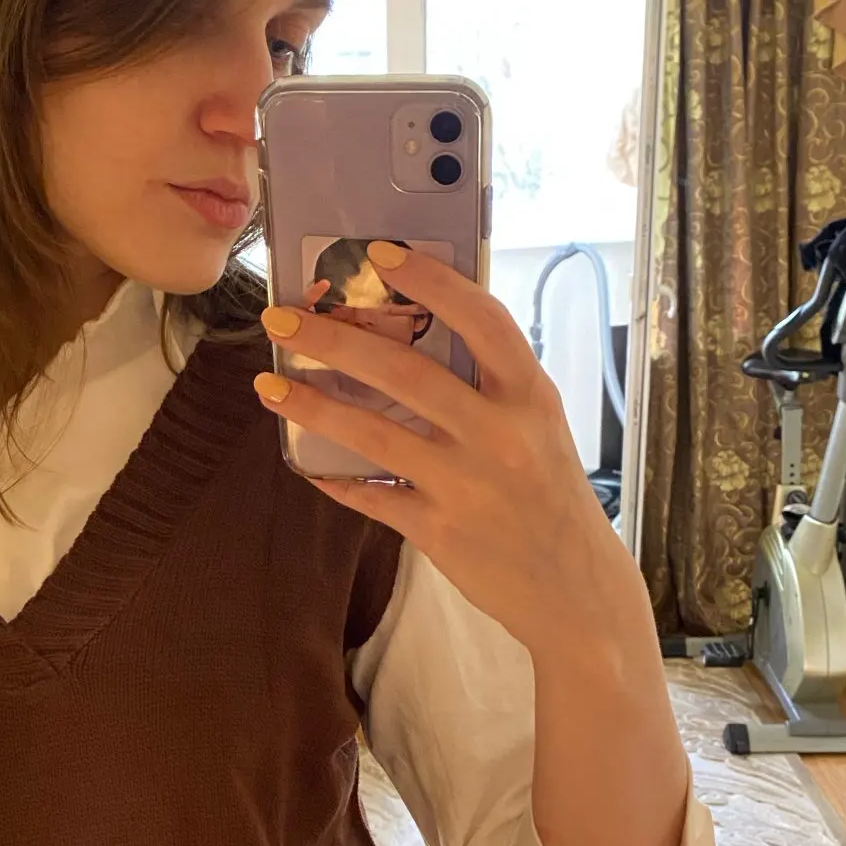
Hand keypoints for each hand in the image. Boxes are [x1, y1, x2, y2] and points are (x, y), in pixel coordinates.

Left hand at [257, 243, 634, 655]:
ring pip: (374, 434)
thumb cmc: (551, 497)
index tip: (380, 254)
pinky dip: (335, 479)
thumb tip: (417, 337)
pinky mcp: (438, 531)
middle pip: (406, 371)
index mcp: (529, 396)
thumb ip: (492, 386)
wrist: (576, 591)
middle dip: (334, 339)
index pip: (481, 320)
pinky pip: (372, 497)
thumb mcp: (540, 428)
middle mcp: (499, 435)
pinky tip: (305, 463)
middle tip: (282, 318)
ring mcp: (466, 485)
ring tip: (269, 384)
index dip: (431, 281)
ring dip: (313, 405)